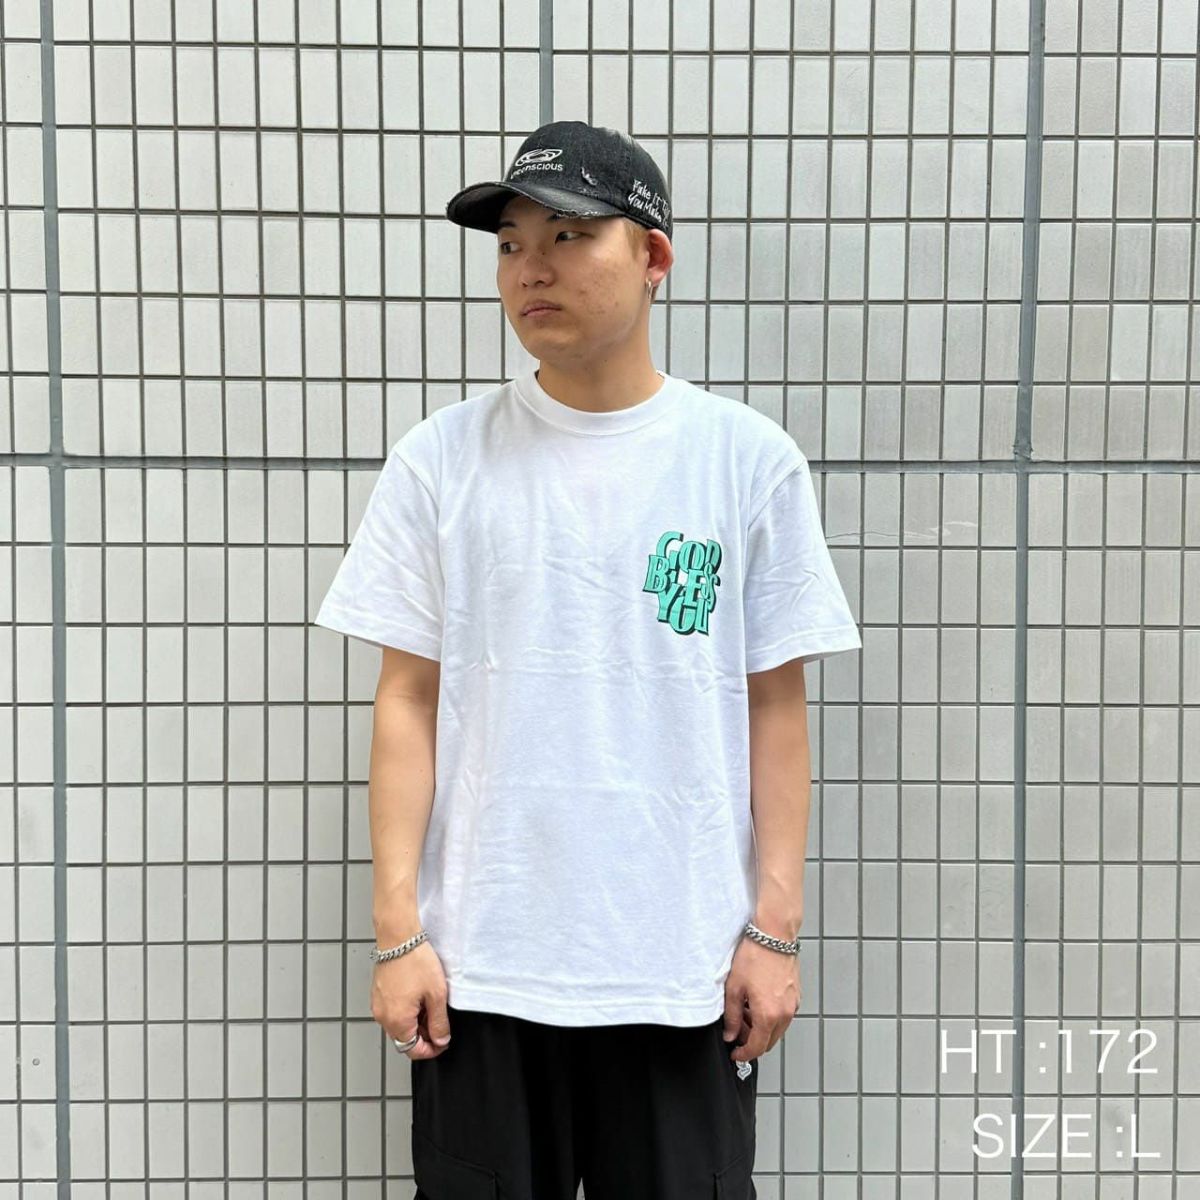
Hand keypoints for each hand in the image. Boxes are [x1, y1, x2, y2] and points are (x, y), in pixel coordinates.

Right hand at [370, 941, 453, 1058]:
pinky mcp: (377, 994)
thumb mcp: (436, 994)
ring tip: (430, 1005)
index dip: (431, 1050)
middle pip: (404, 1039)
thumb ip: (439, 1022)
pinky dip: (405, 1011)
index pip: (413, 1051)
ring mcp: (378, 1005)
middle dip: (423, 1036)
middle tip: (439, 1022)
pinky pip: (392, 1012)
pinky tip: (418, 997)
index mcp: (397, 1021)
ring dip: (415, 1023)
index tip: (442, 1043)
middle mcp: (383, 1017)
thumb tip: (441, 1039)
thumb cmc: (415, 961)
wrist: (399, 937)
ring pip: (398, 1025)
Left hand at [721, 935, 801, 1062]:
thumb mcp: (734, 987)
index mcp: (768, 1015)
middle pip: (769, 1042)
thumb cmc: (755, 955)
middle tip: (736, 1032)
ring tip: (744, 1012)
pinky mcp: (796, 996)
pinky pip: (783, 1016)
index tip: (736, 1054)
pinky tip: (757, 1003)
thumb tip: (730, 1033)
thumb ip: (731, 1016)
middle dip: (752, 1042)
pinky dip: (770, 1017)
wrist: (774, 935)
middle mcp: (784, 1013)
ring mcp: (792, 1005)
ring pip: (777, 1029)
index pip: (757, 1048)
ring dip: (761, 1029)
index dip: (744, 1055)